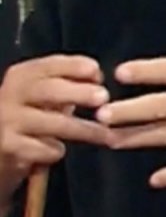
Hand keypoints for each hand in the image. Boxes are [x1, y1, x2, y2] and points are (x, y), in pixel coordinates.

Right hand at [0, 55, 110, 195]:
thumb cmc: (29, 116)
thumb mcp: (43, 94)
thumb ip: (67, 82)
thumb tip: (96, 75)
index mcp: (21, 76)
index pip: (48, 65)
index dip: (73, 66)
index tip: (96, 71)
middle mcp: (10, 95)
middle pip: (48, 90)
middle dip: (78, 92)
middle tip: (104, 97)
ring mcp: (7, 121)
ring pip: (53, 123)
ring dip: (84, 129)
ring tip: (105, 135)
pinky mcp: (8, 146)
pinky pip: (43, 148)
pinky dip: (56, 151)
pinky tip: (57, 150)